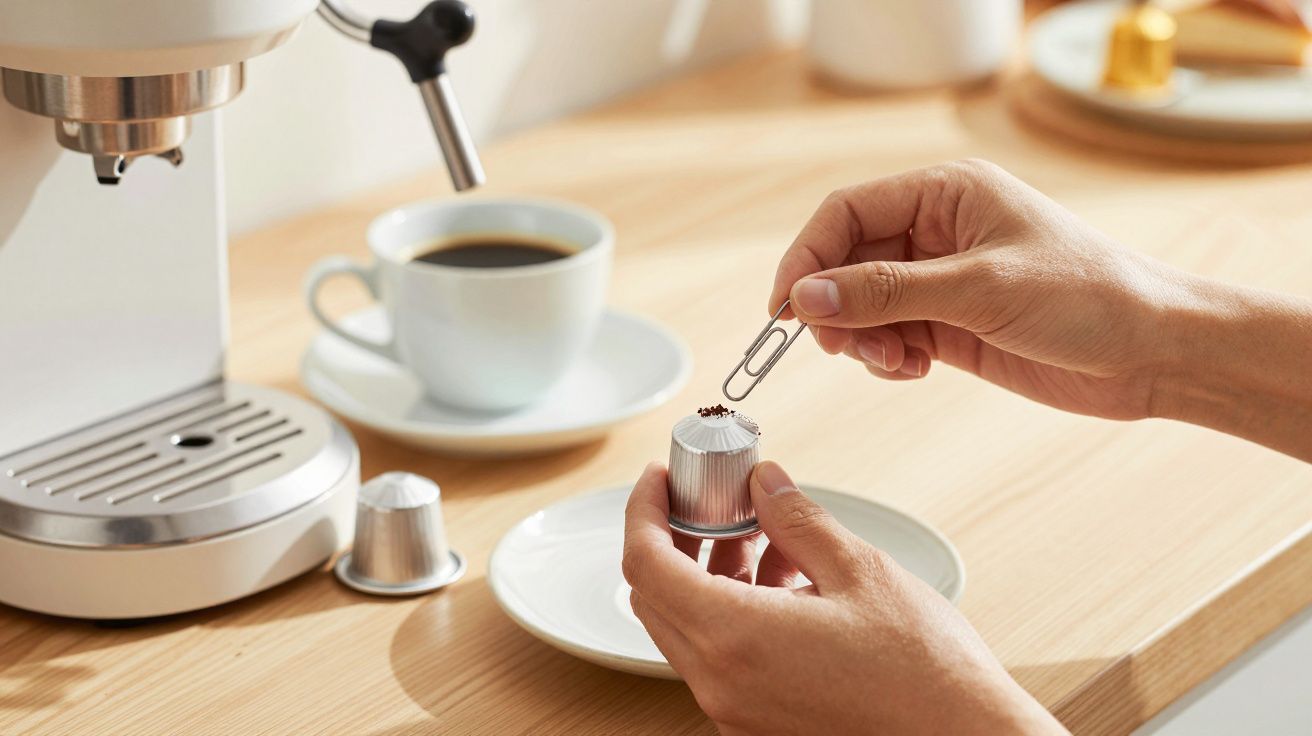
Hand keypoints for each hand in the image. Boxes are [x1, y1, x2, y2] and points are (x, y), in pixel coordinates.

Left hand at [623, 461, 1065, 734]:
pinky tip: (786, 580)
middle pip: (656, 597)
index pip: (645, 565)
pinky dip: (734, 611)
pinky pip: (722, 657)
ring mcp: (736, 711)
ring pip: (689, 627)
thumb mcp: (860, 571)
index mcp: (734, 640)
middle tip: (710, 499)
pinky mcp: (759, 723)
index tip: (659, 480)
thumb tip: (764, 483)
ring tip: (761, 534)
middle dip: (674, 538)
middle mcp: (721, 684)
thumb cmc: (925, 674)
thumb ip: (797, 519)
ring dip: (708, 573)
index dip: (643, 511)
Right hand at [770, 159, 1195, 419]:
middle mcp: (939, 231)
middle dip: (835, 305)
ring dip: (861, 337)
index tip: (785, 306)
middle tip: (839, 345)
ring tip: (894, 361)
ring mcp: (943, 280)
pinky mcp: (952, 325)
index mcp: (947, 193)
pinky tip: (915, 368)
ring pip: (864, 304)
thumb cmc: (1088, 297)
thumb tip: (806, 297)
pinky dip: (887, 357)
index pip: (847, 213)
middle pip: (847, 260)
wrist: (1154, 353)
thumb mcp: (979, 289)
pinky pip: (890, 336)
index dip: (808, 256)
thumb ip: (886, 291)